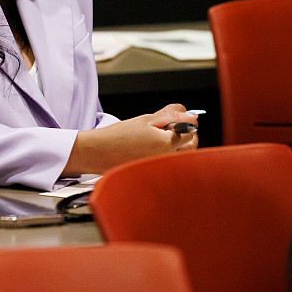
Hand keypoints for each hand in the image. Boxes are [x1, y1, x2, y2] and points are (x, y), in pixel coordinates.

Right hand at [62, 103, 198, 175]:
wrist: (98, 153)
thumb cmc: (119, 136)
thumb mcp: (146, 119)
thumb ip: (171, 117)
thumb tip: (192, 116)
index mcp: (168, 143)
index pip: (191, 131)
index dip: (183, 122)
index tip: (172, 119)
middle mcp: (168, 159)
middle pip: (191, 146)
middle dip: (183, 135)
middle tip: (165, 128)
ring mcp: (162, 169)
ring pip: (181, 156)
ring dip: (176, 146)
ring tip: (156, 140)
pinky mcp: (155, 174)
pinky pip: (169, 164)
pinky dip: (164, 155)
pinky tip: (149, 150)